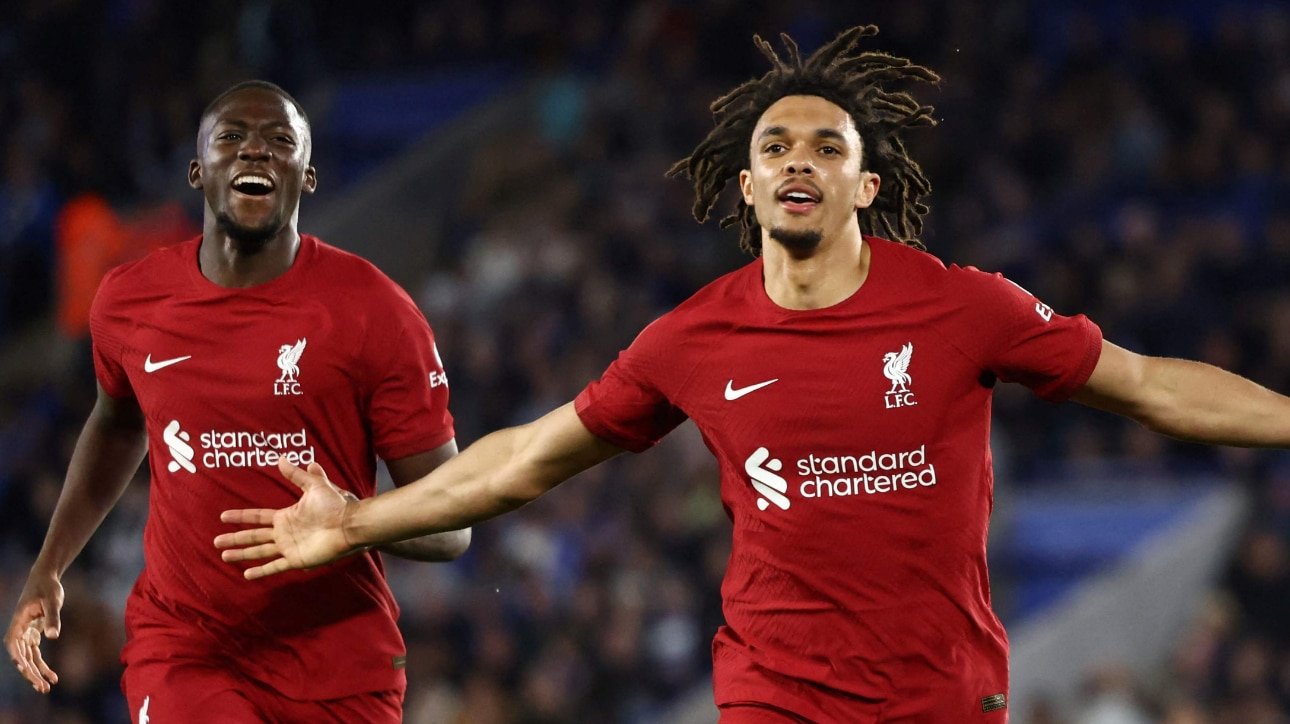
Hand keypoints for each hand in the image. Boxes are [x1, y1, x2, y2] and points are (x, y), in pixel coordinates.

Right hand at [5, 569, 62, 692]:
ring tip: (46, 688)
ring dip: (36, 673)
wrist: (46, 578)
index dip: (17, 657)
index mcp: (19, 621)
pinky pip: (35, 654)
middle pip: (21, 656)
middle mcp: (19, 630)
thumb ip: (52, 618)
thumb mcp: (52, 600)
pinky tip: (53, 677)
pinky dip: (42, 665)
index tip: (24, 668)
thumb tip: (53, 636)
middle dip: (29, 673)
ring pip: (28, 658)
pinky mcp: (34, 634)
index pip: (13, 643)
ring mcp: (25, 633)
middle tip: (41, 687)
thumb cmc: (47, 587)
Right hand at [215, 459, 357, 579]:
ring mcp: (289, 547)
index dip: (241, 516)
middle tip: (216, 541)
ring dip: (242, 554)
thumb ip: (297, 475)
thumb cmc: (334, 506)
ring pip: (259, 552)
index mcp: (285, 516)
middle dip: (235, 538)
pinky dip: (261, 571)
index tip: (223, 516)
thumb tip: (281, 458)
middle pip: (253, 536)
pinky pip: (275, 566)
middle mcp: (284, 533)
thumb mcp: (314, 486)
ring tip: (224, 556)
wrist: (348, 524)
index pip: (257, 517)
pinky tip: (246, 574)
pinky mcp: (296, 559)